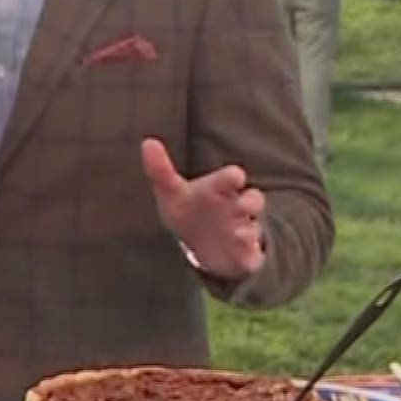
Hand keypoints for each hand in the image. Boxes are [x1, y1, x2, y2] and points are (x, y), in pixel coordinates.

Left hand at [140, 138, 265, 281]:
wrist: (199, 242)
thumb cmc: (188, 208)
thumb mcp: (171, 190)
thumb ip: (160, 169)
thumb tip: (147, 141)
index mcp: (219, 189)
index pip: (229, 179)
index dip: (231, 178)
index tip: (234, 177)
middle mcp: (237, 207)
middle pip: (252, 200)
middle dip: (251, 201)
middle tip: (243, 204)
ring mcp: (243, 230)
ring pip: (253, 229)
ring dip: (249, 231)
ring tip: (239, 234)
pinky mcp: (245, 254)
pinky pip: (252, 257)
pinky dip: (250, 258)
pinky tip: (246, 259)